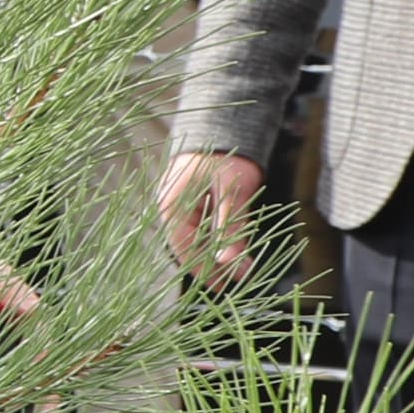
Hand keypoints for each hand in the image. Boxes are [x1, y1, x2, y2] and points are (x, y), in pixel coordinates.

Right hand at [158, 150, 263, 279]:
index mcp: (172, 206)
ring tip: (241, 265)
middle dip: (213, 264)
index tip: (223, 286)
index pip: (183, 248)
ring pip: (198, 237)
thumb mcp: (232, 192)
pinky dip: (218, 238)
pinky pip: (203, 226)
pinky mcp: (194, 202)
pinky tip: (234, 244)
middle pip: (190, 245)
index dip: (203, 270)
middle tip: (240, 276)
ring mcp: (181, 205)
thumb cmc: (226, 156)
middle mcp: (172, 208)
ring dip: (217, 251)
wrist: (224, 125)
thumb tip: (232, 264)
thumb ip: (231, 228)